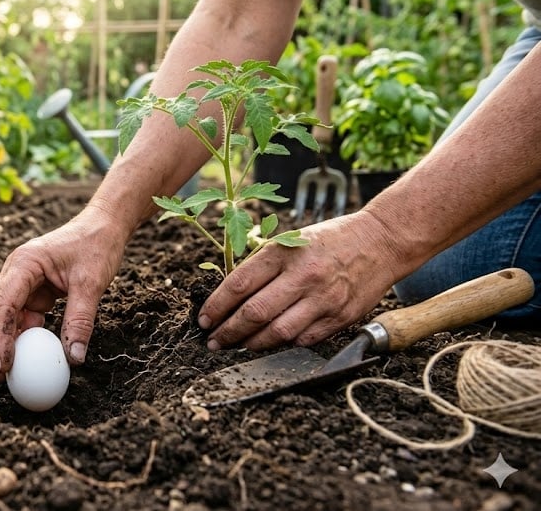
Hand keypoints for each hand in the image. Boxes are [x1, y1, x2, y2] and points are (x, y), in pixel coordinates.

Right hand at [0, 206, 127, 381]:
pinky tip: (29, 356)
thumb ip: (80, 320)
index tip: (5, 365)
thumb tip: (74, 358)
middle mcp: (15, 271)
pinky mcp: (33, 289)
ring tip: (8, 372)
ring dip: (4, 342)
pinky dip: (22, 336)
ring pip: (3, 315)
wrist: (104, 225)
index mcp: (24, 264)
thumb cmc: (96, 246)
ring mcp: (22, 280)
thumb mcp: (91, 283)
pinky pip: (22, 316)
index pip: (2, 305)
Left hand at [197, 212, 405, 350]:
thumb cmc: (329, 240)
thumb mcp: (291, 240)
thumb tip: (228, 296)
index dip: (216, 306)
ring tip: (237, 345)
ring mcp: (323, 300)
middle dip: (227, 331)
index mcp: (285, 253)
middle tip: (213, 341)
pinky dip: (282, 344)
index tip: (204, 319)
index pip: (239, 284)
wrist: (381, 241)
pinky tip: (270, 344)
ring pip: (277, 332)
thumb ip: (263, 266)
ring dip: (251, 343)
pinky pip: (303, 340)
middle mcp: (303, 277)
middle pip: (254, 312)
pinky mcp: (340, 317)